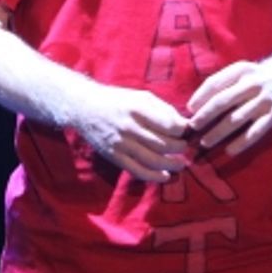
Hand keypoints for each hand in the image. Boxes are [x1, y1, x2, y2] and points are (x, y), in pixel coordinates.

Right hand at [75, 85, 190, 180]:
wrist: (84, 108)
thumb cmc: (117, 100)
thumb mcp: (141, 96)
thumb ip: (163, 109)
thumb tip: (184, 124)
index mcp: (138, 109)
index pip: (170, 125)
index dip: (183, 131)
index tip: (187, 131)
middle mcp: (129, 127)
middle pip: (164, 144)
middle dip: (180, 148)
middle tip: (186, 147)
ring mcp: (121, 144)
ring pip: (153, 160)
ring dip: (172, 165)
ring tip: (181, 164)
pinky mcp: (114, 156)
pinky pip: (137, 170)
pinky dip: (154, 176)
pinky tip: (164, 176)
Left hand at [186, 58, 271, 155]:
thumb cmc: (259, 77)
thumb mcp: (243, 72)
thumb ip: (223, 83)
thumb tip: (194, 105)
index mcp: (241, 71)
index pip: (215, 82)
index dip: (200, 96)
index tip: (189, 110)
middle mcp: (252, 83)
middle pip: (223, 101)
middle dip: (205, 116)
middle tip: (192, 127)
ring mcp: (265, 99)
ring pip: (236, 119)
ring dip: (218, 132)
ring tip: (205, 142)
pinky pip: (256, 132)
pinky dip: (242, 142)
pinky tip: (230, 151)